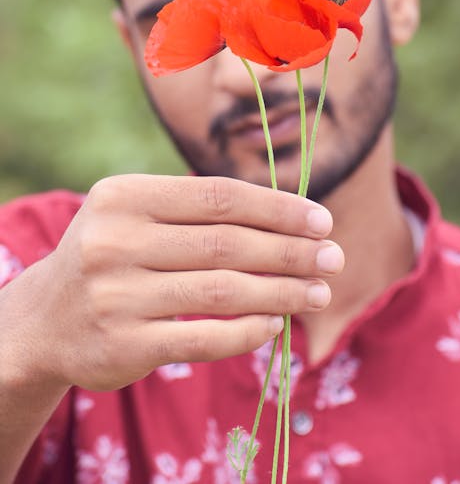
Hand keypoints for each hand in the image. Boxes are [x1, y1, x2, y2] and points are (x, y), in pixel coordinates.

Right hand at [2, 174, 342, 391]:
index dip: (277, 208)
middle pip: (227, 244)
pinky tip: (275, 325)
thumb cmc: (113, 254)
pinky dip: (248, 331)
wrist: (45, 319)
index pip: (219, 197)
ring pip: (222, 291)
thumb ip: (200, 213)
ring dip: (281, 293)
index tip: (322, 221)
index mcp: (124, 197)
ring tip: (318, 293)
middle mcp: (115, 242)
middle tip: (333, 259)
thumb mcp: (137, 215)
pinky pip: (203, 337)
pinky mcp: (124, 344)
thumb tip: (291, 220)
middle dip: (290, 251)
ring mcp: (116, 295)